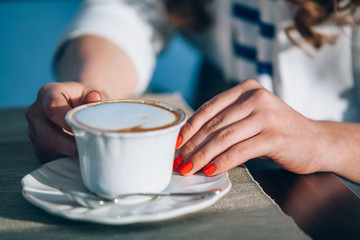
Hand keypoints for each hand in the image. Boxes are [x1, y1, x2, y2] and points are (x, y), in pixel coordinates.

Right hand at [26, 82, 101, 160]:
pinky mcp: (37, 146)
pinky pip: (50, 156)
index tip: (85, 131)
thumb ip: (93, 97)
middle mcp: (35, 111)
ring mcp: (33, 130)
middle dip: (70, 145)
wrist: (74, 106)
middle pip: (48, 133)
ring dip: (69, 153)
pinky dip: (66, 157)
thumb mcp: (91, 94)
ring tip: (89, 152)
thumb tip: (95, 98)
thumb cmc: (85, 100)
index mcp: (48, 93)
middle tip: (90, 150)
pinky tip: (81, 156)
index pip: (53, 108)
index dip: (68, 122)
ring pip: (49, 147)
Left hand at [174, 79, 328, 175]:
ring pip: (223, 138)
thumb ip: (228, 119)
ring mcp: (266, 116)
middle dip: (192, 145)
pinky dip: (222, 162)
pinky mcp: (274, 136)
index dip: (189, 127)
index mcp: (246, 89)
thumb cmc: (277, 130)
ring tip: (189, 168)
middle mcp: (255, 98)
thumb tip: (191, 138)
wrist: (316, 141)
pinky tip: (210, 170)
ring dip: (202, 156)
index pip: (209, 108)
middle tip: (178, 160)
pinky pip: (240, 151)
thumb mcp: (251, 116)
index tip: (175, 142)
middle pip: (214, 125)